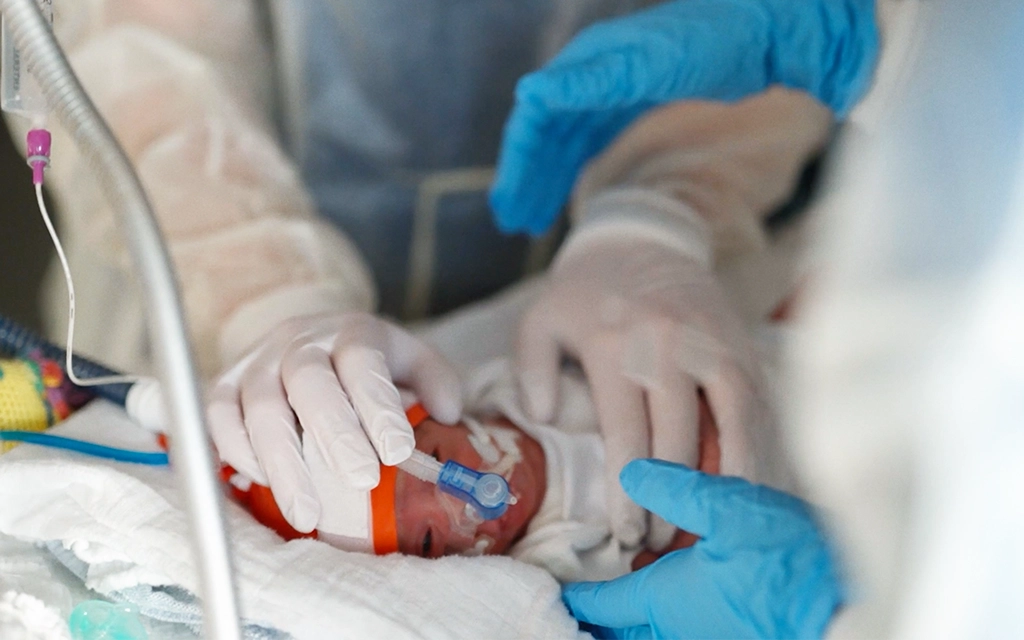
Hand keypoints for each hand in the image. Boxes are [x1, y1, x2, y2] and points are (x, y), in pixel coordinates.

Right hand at [206, 312, 461, 531]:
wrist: (308, 338)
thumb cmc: (364, 362)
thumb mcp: (409, 360)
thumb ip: (435, 379)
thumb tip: (448, 411)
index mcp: (350, 331)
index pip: (362, 360)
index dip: (378, 404)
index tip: (398, 451)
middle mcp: (299, 341)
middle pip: (309, 381)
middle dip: (335, 434)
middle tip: (363, 481)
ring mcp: (257, 363)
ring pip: (261, 407)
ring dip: (285, 462)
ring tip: (309, 514)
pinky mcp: (224, 387)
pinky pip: (219, 419)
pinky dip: (239, 453)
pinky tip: (266, 483)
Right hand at [490, 0, 876, 234]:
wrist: (776, 30)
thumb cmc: (721, 43)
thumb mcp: (654, 64)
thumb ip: (594, 80)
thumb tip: (532, 95)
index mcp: (591, 62)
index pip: (537, 117)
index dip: (521, 162)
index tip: (512, 203)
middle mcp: (596, 72)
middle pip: (546, 132)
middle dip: (526, 178)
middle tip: (513, 220)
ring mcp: (616, 85)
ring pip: (566, 138)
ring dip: (545, 177)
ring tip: (530, 218)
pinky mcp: (638, 98)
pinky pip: (591, 137)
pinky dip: (574, 166)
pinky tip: (572, 191)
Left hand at [517, 228, 767, 546]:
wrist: (643, 238)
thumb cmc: (584, 291)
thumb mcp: (540, 320)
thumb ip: (531, 370)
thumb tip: (547, 419)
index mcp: (614, 345)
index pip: (627, 435)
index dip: (630, 491)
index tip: (627, 533)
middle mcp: (668, 345)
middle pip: (679, 440)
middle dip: (672, 501)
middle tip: (662, 543)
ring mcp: (712, 342)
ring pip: (732, 423)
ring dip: (726, 482)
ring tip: (714, 528)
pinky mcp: (741, 342)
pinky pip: (757, 403)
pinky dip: (757, 447)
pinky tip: (748, 484)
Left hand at [562, 459, 843, 639]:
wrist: (846, 610)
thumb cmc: (789, 560)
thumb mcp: (730, 508)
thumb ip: (676, 488)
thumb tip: (630, 472)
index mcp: (667, 598)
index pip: (603, 602)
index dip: (576, 596)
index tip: (555, 591)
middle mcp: (680, 629)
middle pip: (623, 631)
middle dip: (598, 621)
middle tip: (577, 607)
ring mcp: (708, 639)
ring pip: (653, 636)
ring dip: (631, 625)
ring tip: (615, 609)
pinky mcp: (734, 637)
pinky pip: (683, 636)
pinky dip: (663, 626)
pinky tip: (677, 605)